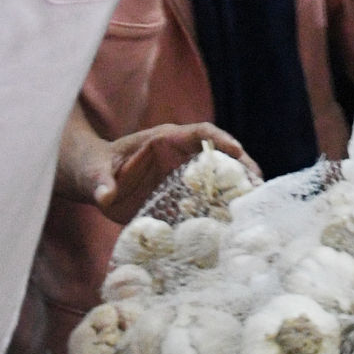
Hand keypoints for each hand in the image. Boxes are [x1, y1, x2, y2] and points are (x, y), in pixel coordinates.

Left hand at [59, 120, 253, 222]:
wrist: (94, 178)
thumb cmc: (94, 170)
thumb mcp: (94, 175)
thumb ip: (100, 183)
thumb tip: (105, 196)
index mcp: (163, 140)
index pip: (199, 132)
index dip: (219, 140)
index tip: (236, 151)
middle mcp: (179, 153)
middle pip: (218, 152)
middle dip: (241, 163)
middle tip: (259, 182)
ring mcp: (183, 173)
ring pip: (218, 173)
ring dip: (238, 184)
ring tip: (257, 201)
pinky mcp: (182, 191)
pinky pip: (207, 195)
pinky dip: (222, 205)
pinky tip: (235, 220)